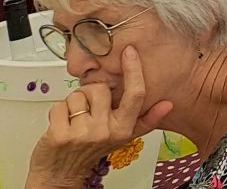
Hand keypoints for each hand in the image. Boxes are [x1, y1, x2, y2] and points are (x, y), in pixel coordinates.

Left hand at [26, 48, 172, 188]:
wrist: (61, 175)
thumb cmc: (91, 151)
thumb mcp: (123, 136)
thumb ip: (147, 119)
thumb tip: (169, 105)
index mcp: (123, 129)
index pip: (135, 94)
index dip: (134, 70)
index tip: (130, 52)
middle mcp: (105, 132)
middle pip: (99, 88)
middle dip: (90, 93)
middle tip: (88, 110)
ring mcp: (82, 134)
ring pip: (77, 95)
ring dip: (73, 103)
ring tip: (75, 119)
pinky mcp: (59, 135)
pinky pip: (59, 105)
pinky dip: (58, 112)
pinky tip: (62, 124)